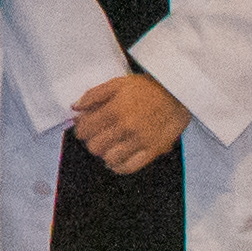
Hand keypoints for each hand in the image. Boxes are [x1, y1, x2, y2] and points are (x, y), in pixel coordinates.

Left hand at [69, 72, 190, 174]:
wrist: (177, 94)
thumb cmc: (146, 88)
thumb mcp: (116, 84)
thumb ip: (93, 95)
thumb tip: (75, 108)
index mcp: (114, 110)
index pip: (85, 129)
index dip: (81, 130)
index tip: (84, 129)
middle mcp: (126, 127)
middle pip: (95, 146)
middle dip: (92, 142)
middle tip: (97, 137)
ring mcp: (140, 141)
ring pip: (110, 158)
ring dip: (105, 154)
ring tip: (108, 147)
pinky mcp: (154, 150)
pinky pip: (130, 166)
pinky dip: (119, 166)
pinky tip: (116, 161)